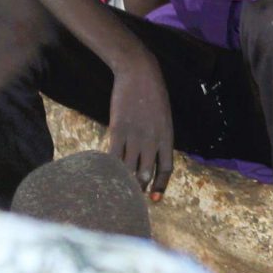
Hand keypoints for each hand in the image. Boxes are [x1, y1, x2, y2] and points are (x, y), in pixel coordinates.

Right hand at [106, 63, 174, 200]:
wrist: (139, 74)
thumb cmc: (153, 94)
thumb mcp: (164, 117)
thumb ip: (160, 137)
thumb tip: (153, 157)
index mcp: (167, 136)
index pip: (166, 168)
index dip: (160, 185)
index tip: (154, 198)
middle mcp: (152, 139)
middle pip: (146, 172)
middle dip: (140, 187)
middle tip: (133, 196)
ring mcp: (134, 135)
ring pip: (128, 167)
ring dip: (124, 180)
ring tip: (118, 189)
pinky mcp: (117, 130)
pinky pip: (113, 155)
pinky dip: (109, 166)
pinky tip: (105, 173)